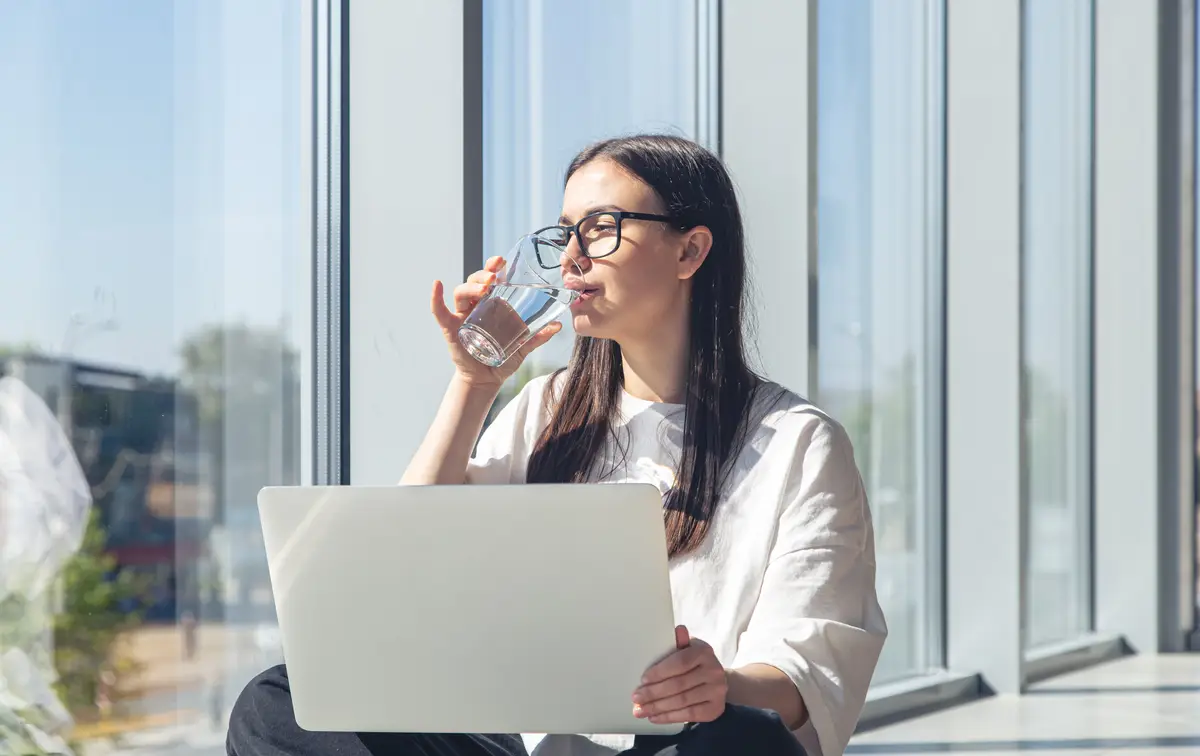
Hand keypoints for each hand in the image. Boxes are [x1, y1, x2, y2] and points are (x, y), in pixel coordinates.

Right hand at [430, 255, 561, 387]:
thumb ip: (538, 336)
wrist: (487, 378)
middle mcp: (475, 305)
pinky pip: (440, 311)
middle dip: (483, 274)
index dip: (493, 267)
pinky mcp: (451, 328)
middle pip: (475, 281)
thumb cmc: (503, 357)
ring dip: (471, 286)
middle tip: (494, 277)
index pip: (490, 279)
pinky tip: (437, 285)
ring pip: (461, 292)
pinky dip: (436, 299)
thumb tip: (558, 326)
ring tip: (484, 288)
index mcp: (491, 303)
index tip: (502, 261)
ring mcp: (462, 315)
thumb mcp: (523, 346)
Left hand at [632, 626, 727, 724]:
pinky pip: (689, 715)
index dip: (660, 672)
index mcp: (704, 652)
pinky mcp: (715, 709)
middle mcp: (714, 671)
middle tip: (636, 698)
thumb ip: (679, 642)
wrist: (719, 680)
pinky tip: (655, 717)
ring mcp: (717, 691)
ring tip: (640, 710)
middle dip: (654, 693)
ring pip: (682, 701)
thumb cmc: (696, 662)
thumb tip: (679, 630)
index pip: (680, 662)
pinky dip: (669, 717)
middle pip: (679, 684)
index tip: (642, 680)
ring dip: (658, 707)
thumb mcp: (688, 648)